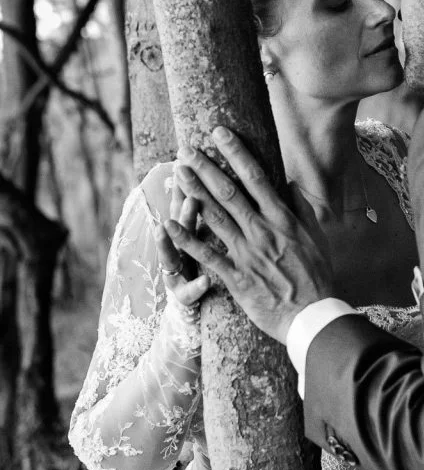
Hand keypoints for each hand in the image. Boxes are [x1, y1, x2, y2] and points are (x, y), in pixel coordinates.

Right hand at [152, 172, 210, 314]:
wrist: (190, 311)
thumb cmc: (205, 268)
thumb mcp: (208, 237)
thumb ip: (208, 210)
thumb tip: (213, 177)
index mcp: (189, 233)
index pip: (187, 203)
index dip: (186, 182)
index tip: (186, 158)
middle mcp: (180, 249)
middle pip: (179, 223)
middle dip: (179, 200)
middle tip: (180, 179)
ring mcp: (179, 272)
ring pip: (174, 254)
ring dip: (172, 239)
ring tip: (163, 227)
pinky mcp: (183, 297)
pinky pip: (189, 292)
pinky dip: (196, 286)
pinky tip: (206, 281)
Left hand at [165, 128, 332, 342]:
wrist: (314, 316)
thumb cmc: (318, 278)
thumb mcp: (317, 238)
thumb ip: (302, 209)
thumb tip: (289, 184)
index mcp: (283, 218)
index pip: (256, 177)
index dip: (236, 152)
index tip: (220, 133)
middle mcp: (262, 231)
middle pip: (229, 192)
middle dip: (206, 167)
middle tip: (187, 149)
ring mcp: (247, 253)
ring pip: (215, 217)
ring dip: (194, 192)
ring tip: (178, 172)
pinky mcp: (236, 277)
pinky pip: (206, 256)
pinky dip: (187, 240)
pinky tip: (168, 225)